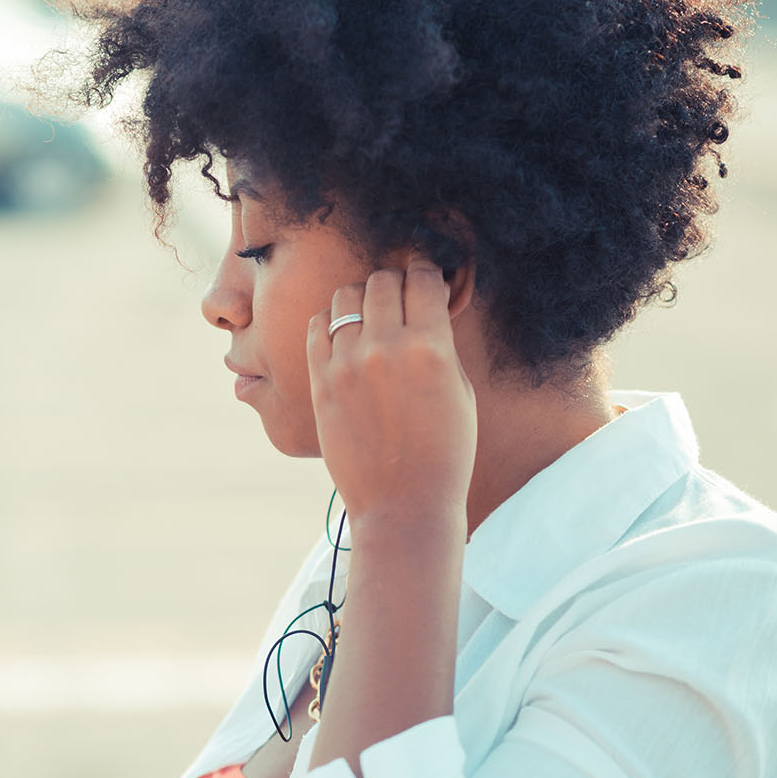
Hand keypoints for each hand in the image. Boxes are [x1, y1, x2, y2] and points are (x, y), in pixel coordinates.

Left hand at [306, 256, 476, 521]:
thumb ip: (439, 343)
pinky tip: (344, 334)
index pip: (422, 278)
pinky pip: (317, 326)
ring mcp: (347, 364)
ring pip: (345, 296)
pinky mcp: (320, 381)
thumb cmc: (444, 451)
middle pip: (381, 280)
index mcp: (431, 347)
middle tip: (399, 299)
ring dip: (360, 298)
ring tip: (370, 316)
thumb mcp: (459, 390)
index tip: (425, 281)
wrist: (403, 503)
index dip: (426, 273)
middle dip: (394, 283)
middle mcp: (385, 348)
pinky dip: (331, 321)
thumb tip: (424, 305)